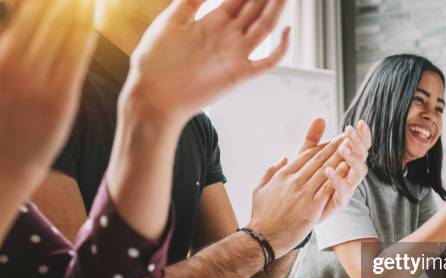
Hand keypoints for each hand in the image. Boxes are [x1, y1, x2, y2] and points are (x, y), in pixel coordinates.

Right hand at [0, 0, 96, 173]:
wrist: (4, 162)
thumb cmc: (1, 118)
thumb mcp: (0, 80)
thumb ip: (9, 52)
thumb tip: (17, 31)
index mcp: (0, 57)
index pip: (27, 17)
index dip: (44, 2)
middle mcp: (15, 65)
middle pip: (45, 20)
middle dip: (63, 3)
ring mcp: (38, 83)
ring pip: (62, 36)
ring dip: (76, 12)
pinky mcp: (60, 100)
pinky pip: (74, 61)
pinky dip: (82, 38)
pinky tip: (89, 23)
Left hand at [124, 0, 289, 127]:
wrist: (152, 94)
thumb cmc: (154, 62)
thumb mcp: (170, 20)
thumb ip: (191, 0)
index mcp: (212, 23)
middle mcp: (226, 37)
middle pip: (255, 9)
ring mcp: (235, 55)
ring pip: (264, 28)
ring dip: (276, 10)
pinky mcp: (239, 75)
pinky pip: (268, 62)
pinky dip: (280, 48)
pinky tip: (286, 30)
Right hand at [249, 136, 346, 257]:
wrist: (263, 237)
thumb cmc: (261, 215)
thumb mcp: (260, 188)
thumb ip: (271, 170)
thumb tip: (282, 157)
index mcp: (283, 174)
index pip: (306, 155)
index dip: (321, 146)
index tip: (332, 140)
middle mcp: (294, 180)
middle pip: (318, 159)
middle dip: (334, 147)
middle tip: (346, 137)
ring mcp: (303, 193)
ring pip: (325, 170)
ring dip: (340, 157)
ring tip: (351, 147)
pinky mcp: (312, 206)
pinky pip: (328, 187)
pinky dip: (338, 176)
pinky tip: (347, 168)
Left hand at [294, 118, 371, 221]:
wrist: (296, 209)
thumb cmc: (304, 181)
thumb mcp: (306, 156)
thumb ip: (313, 138)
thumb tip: (320, 118)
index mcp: (345, 161)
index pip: (359, 145)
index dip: (362, 135)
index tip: (360, 123)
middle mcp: (349, 173)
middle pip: (363, 155)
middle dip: (358, 142)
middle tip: (349, 131)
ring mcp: (347, 187)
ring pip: (359, 172)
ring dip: (353, 159)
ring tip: (343, 148)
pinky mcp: (339, 200)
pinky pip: (343, 190)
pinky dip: (338, 179)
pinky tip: (328, 170)